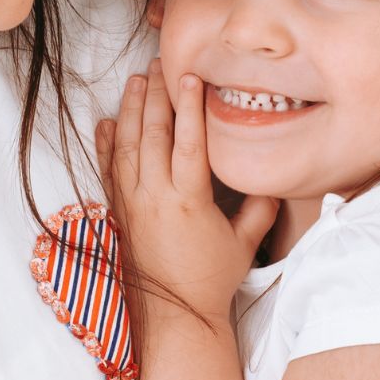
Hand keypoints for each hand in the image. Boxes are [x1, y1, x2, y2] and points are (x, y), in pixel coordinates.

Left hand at [97, 59, 277, 325]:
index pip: (187, 142)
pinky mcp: (121, 213)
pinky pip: (109, 171)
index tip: (190, 76)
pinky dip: (105, 144)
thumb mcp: (245, 243)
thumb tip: (274, 178)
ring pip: (127, 146)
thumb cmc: (212, 279)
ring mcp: (133, 203)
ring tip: (136, 80)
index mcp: (188, 200)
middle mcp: (155, 197)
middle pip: (152, 134)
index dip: (189, 106)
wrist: (175, 315)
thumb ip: (260, 208)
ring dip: (130, 110)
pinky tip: (106, 122)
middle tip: (159, 63)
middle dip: (155, 94)